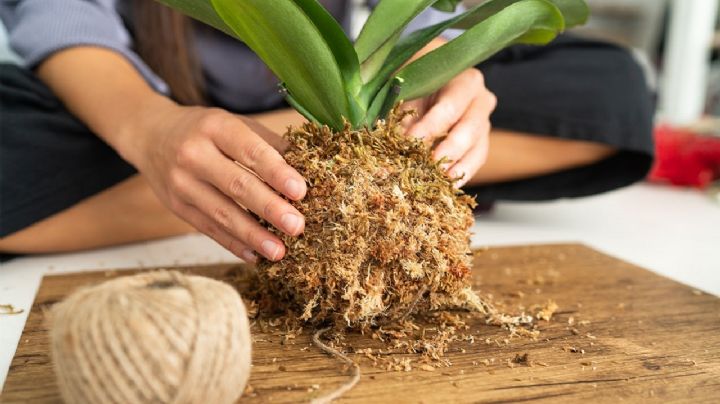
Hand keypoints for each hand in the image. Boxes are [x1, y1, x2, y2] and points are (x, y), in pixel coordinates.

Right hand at [127, 100, 306, 261]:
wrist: (150, 134)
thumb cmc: (205, 129)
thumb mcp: (234, 123)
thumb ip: (269, 143)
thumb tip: (310, 166)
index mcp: (215, 127)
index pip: (250, 151)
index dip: (277, 172)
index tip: (301, 191)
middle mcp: (194, 154)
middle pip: (237, 185)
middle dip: (270, 208)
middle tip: (297, 226)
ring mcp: (181, 183)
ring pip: (221, 213)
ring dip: (253, 235)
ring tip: (279, 251)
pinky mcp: (176, 206)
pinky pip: (208, 228)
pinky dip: (233, 244)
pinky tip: (254, 255)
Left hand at [402, 68, 496, 186]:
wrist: (427, 91)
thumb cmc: (415, 89)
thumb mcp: (407, 96)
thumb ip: (400, 119)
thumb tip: (387, 152)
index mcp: (464, 81)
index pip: (450, 106)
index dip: (431, 125)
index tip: (412, 141)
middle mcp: (481, 100)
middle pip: (469, 128)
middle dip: (449, 149)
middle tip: (430, 165)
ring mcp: (484, 123)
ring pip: (477, 148)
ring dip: (457, 165)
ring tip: (440, 180)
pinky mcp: (481, 143)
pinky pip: (476, 161)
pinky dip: (462, 174)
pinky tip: (447, 185)